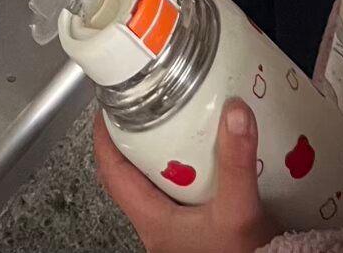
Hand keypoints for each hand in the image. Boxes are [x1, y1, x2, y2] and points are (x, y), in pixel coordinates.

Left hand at [94, 101, 271, 252]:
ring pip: (158, 186)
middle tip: (146, 108)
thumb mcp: (238, 210)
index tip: (107, 108)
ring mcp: (177, 232)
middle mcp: (159, 228)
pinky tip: (211, 161)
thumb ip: (236, 162)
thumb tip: (235, 113)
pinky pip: (183, 196)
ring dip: (166, 157)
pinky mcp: (197, 233)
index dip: (104, 138)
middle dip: (136, 141)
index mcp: (153, 221)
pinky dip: (191, 173)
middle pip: (132, 176)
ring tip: (179, 126)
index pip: (112, 173)